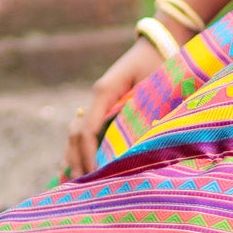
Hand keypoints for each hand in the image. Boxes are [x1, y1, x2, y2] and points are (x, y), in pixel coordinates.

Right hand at [65, 36, 163, 176]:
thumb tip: (132, 146)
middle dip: (76, 161)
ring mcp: (98, 102)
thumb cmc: (159, 65)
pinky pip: (87, 131)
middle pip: (75, 134)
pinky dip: (80, 149)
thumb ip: (140, 114)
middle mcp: (96, 98)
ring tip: (72, 184)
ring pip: (76, 133)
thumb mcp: (153, 88)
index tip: (94, 175)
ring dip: (73, 157)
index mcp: (104, 92)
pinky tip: (77, 168)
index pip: (86, 130)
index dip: (87, 155)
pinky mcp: (105, 107)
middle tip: (82, 187)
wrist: (159, 45)